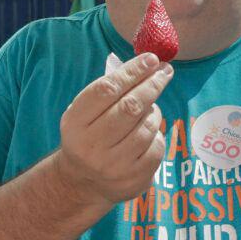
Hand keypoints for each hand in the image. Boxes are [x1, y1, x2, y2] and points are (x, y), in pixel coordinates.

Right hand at [54, 52, 171, 207]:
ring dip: (154, 111)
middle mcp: (91, 145)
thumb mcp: (86, 112)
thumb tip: (146, 63)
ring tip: (150, 107)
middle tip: (165, 71)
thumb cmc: (89, 134)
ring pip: (147, 126)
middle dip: (152, 85)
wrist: (82, 180)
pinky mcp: (133, 179)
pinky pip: (156, 147)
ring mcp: (113, 165)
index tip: (151, 59)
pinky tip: (149, 131)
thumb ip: (110, 90)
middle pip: (131, 107)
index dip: (132, 71)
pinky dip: (157, 133)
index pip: (107, 89)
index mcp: (75, 123)